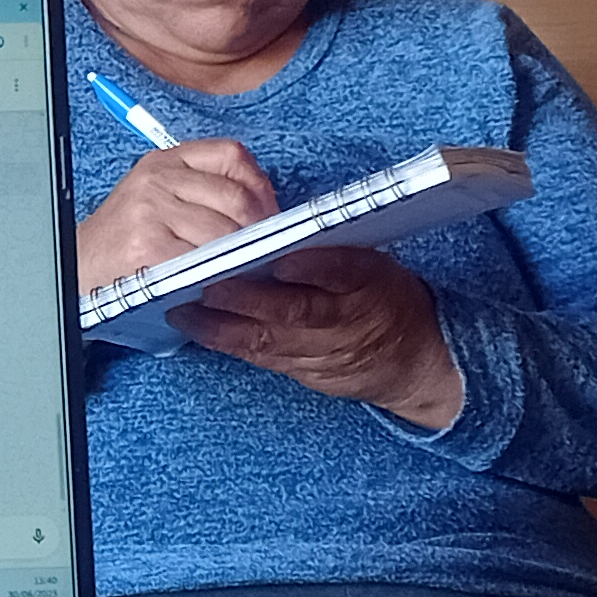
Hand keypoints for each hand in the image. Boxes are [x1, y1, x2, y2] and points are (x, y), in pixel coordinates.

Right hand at [76, 142, 279, 284]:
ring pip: (225, 230)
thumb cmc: (128, 237)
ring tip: (244, 268)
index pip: (231, 155)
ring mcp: (151, 212)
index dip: (260, 185)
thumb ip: (205, 189)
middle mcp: (157, 179)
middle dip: (260, 227)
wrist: (82, 266)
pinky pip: (205, 259)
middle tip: (265, 250)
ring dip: (244, 254)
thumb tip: (267, 209)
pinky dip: (221, 272)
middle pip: (235, 196)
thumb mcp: (159, 195)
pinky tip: (220, 280)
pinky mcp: (149, 247)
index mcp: (165, 160)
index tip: (269, 212)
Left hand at [165, 247, 465, 428]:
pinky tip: (196, 327)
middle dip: (247, 298)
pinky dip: (226, 342)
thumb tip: (273, 225)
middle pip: (294, 311)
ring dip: (222, 325)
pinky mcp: (303, 371)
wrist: (413, 358)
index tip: (280, 258)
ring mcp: (322, 352)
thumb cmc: (383, 294)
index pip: (342, 270)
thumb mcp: (373, 260)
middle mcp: (343, 320)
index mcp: (367, 281)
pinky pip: (260, 357)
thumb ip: (329, 247)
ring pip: (269, 340)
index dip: (311, 267)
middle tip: (207, 282)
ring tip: (183, 308)